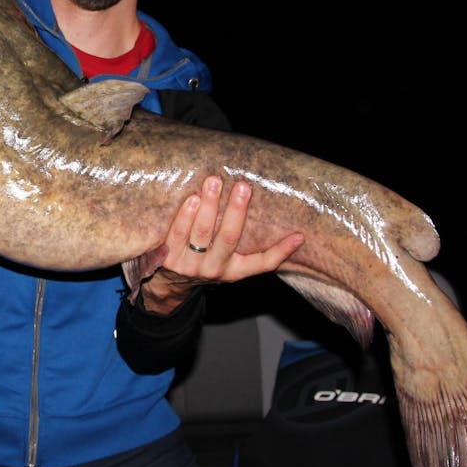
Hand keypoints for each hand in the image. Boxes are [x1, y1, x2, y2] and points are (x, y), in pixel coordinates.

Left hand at [139, 175, 304, 314]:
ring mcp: (190, 265)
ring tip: (214, 182)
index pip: (262, 264)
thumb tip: (285, 225)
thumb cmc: (204, 262)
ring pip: (202, 233)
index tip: (299, 236)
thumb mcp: (228, 262)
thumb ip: (247, 245)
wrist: (167, 284)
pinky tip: (192, 199)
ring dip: (209, 206)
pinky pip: (178, 234)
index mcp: (234, 270)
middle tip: (243, 186)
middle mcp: (214, 269)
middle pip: (228, 238)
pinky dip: (185, 216)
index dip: (282, 251)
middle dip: (237, 211)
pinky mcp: (167, 258)